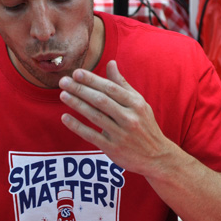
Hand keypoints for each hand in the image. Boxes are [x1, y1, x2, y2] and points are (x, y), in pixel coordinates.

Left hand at [59, 60, 176, 177]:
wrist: (157, 157)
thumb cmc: (145, 126)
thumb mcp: (139, 103)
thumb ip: (122, 84)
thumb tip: (110, 63)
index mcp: (136, 104)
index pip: (110, 88)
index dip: (92, 80)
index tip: (76, 73)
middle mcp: (129, 118)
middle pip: (101, 100)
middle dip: (80, 89)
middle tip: (63, 81)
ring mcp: (121, 134)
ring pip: (95, 116)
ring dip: (77, 104)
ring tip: (63, 95)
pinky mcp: (113, 149)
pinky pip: (91, 136)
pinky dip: (77, 126)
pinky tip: (65, 118)